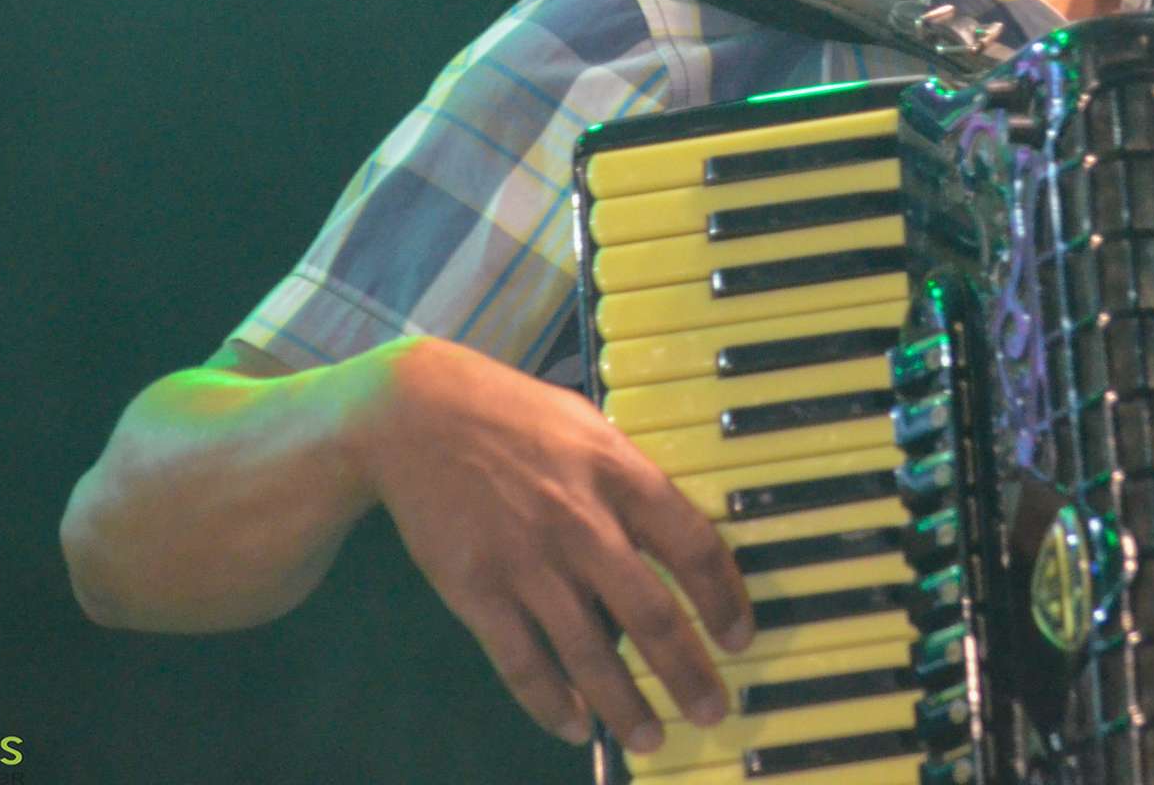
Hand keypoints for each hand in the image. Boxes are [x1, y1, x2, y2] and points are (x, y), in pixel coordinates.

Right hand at [348, 336, 753, 750]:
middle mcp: (582, 522)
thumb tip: (675, 536)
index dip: (725, 598)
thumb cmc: (514, 415)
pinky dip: (549, 702)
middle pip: (649, 614)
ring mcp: (527, 562)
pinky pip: (520, 662)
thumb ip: (630, 481)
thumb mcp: (589, 427)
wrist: (415, 414)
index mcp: (619, 473)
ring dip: (625, 706)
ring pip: (588, 652)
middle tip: (711, 712)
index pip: (693, 545)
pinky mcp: (476, 590)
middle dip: (687, 673)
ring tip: (650, 738)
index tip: (739, 638)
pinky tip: (573, 725)